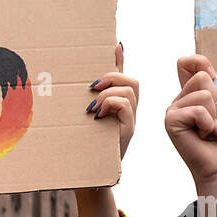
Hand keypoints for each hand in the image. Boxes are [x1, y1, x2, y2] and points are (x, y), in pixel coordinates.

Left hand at [87, 42, 137, 160]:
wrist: (90, 171)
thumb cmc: (87, 142)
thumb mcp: (86, 114)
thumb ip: (88, 95)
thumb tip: (85, 76)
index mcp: (119, 103)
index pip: (123, 75)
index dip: (119, 59)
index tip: (113, 45)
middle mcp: (129, 109)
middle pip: (131, 80)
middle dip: (112, 76)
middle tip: (93, 86)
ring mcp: (130, 118)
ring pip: (129, 90)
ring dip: (108, 93)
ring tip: (92, 106)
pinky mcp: (128, 129)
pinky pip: (126, 104)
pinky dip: (111, 103)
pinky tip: (97, 114)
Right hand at [165, 55, 216, 193]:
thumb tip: (216, 74)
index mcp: (192, 94)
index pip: (186, 63)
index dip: (200, 62)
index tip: (216, 77)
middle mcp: (180, 99)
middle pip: (201, 76)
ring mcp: (173, 109)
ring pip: (204, 94)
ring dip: (216, 115)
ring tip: (216, 131)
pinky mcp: (171, 121)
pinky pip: (198, 110)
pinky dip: (209, 124)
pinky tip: (207, 136)